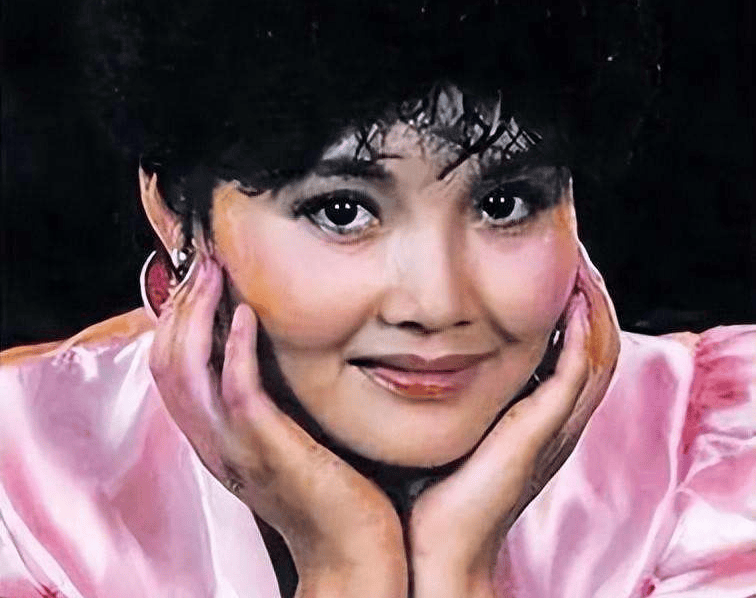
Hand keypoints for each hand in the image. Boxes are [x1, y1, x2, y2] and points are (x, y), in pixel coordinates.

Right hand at [149, 253, 406, 597]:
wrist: (350, 551)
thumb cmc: (326, 493)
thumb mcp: (283, 442)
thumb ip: (266, 403)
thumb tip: (269, 354)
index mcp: (213, 439)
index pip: (168, 370)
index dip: (175, 320)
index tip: (200, 279)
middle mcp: (212, 442)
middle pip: (164, 362)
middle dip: (180, 305)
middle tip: (204, 263)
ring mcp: (234, 447)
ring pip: (185, 371)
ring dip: (197, 314)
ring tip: (215, 274)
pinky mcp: (267, 448)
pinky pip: (235, 390)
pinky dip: (234, 346)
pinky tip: (245, 314)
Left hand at [409, 247, 619, 597]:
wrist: (438, 546)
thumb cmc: (435, 487)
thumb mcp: (453, 422)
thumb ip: (454, 389)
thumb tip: (422, 344)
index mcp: (540, 417)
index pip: (576, 348)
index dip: (575, 304)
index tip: (557, 263)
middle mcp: (557, 421)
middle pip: (599, 343)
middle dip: (590, 293)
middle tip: (575, 250)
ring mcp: (555, 430)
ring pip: (598, 354)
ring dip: (592, 303)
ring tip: (578, 260)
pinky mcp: (542, 437)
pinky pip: (576, 376)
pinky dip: (580, 336)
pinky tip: (570, 299)